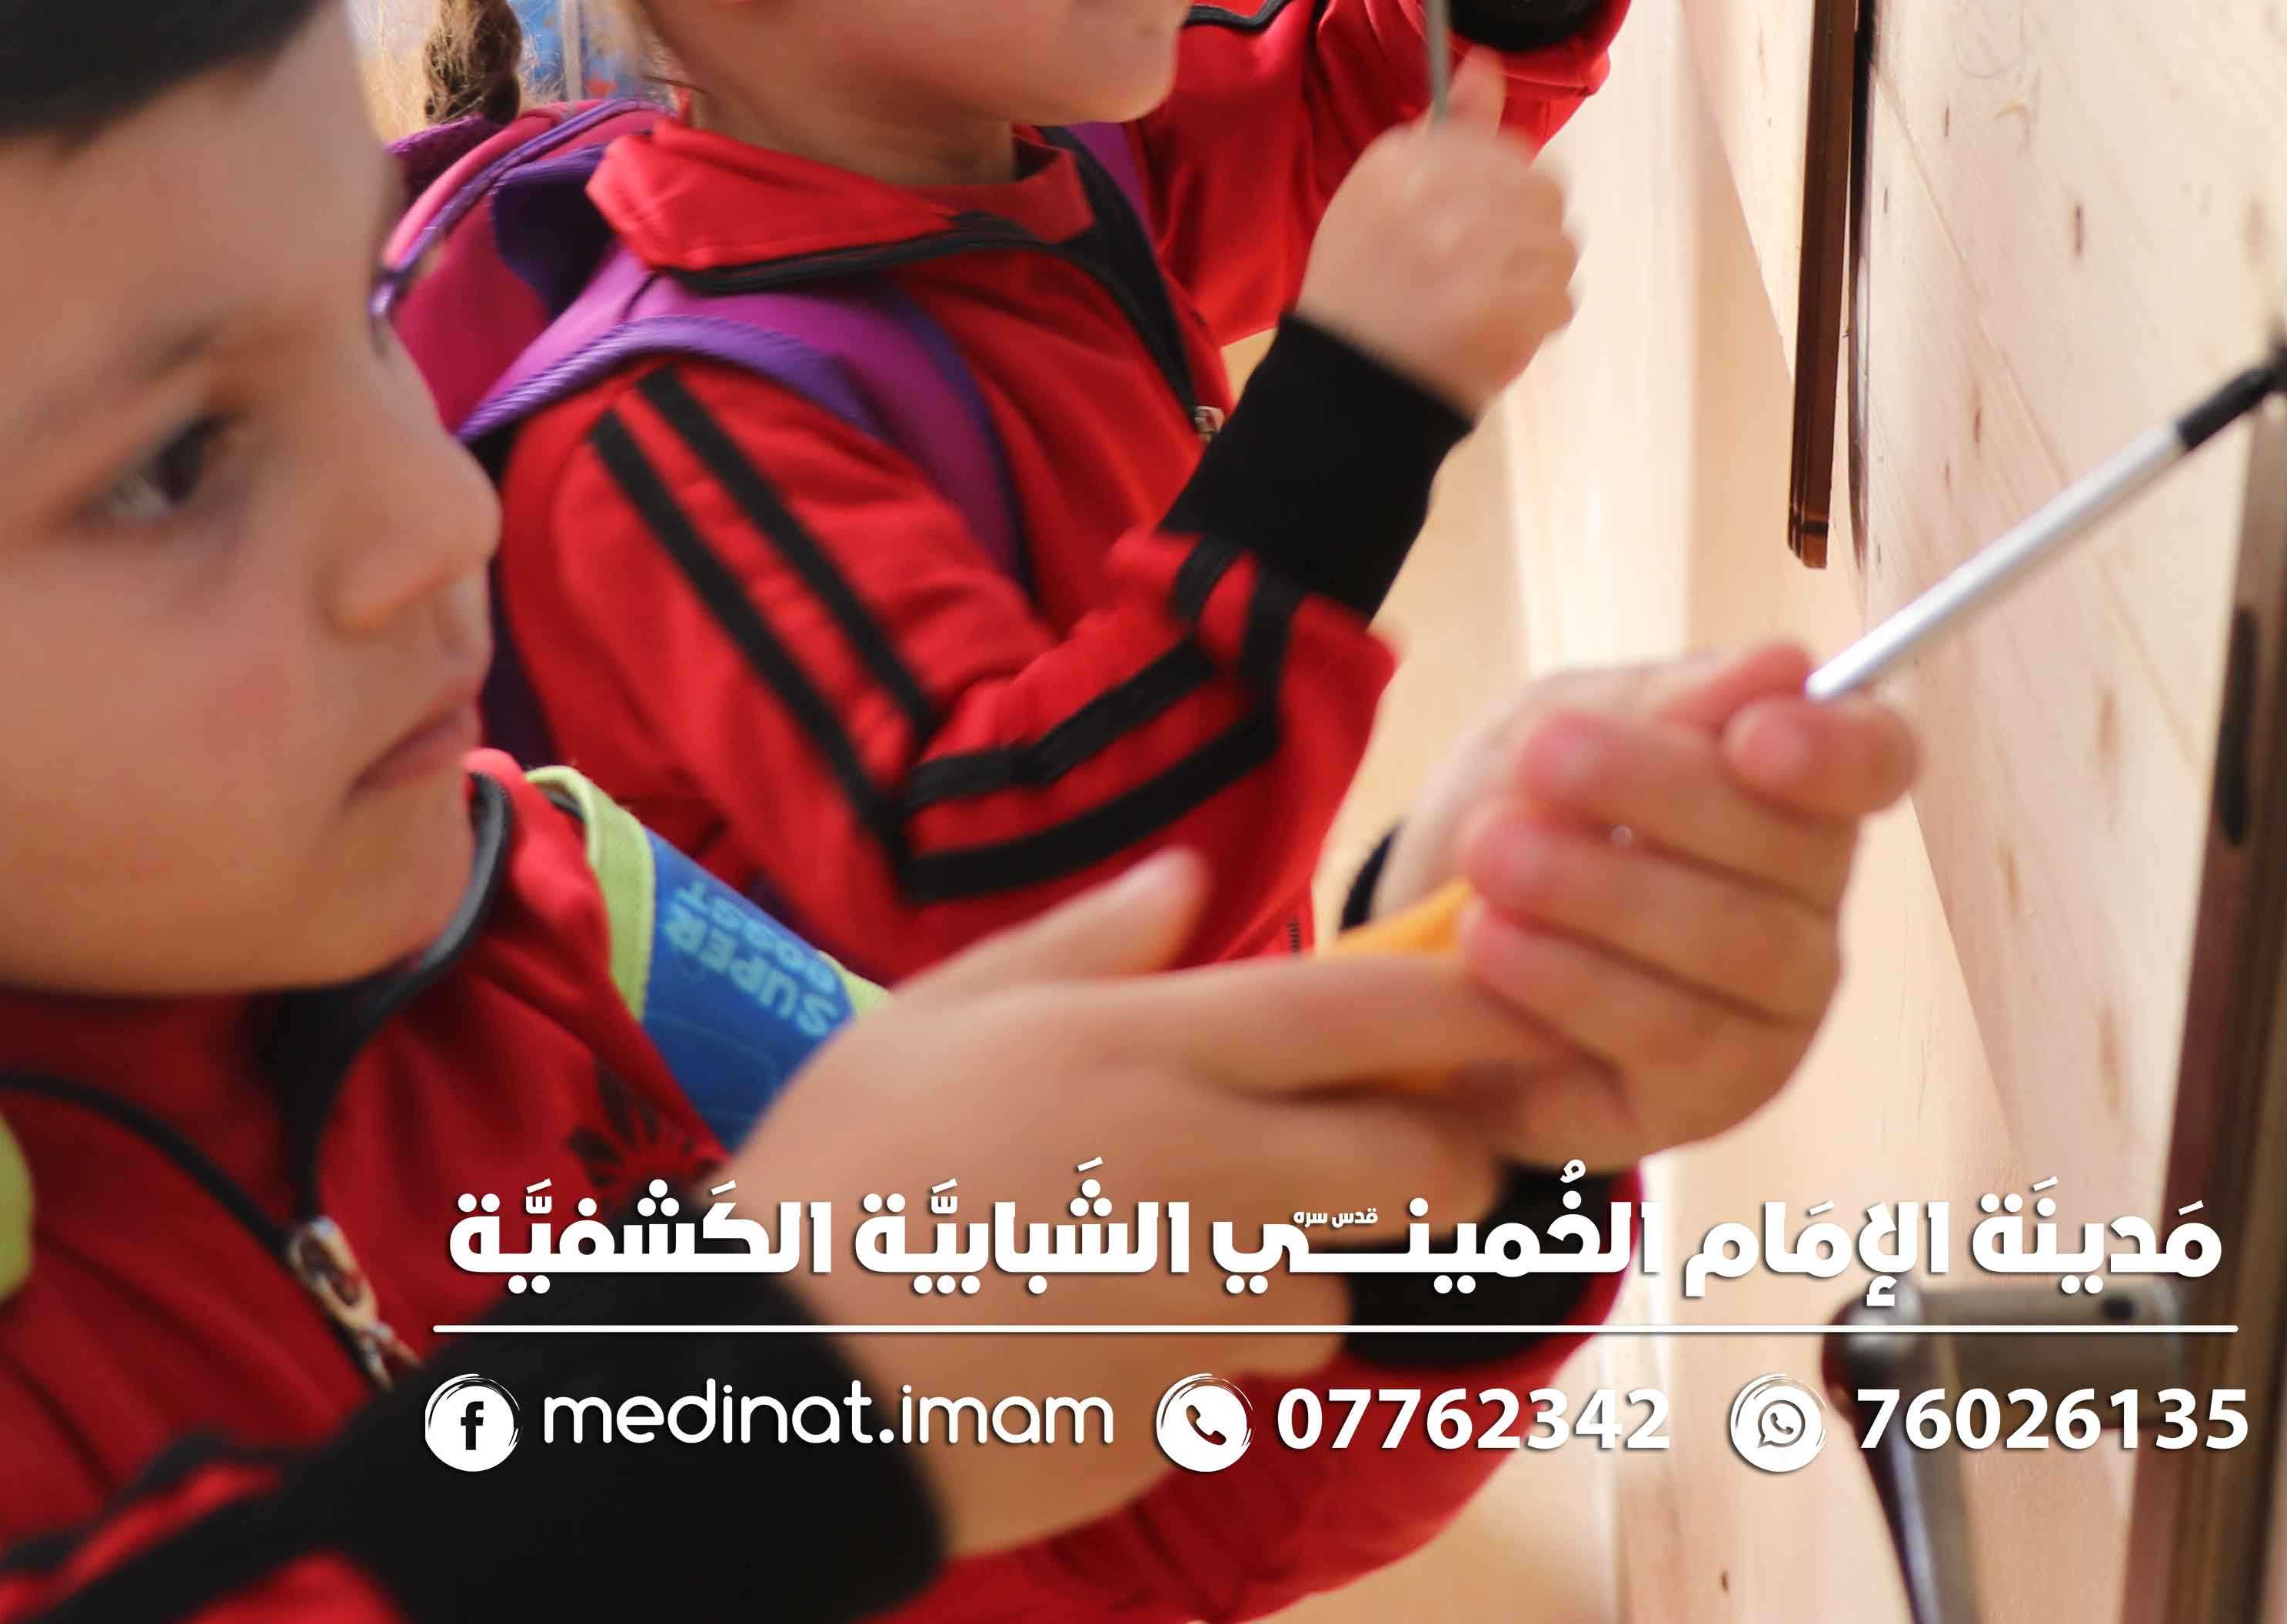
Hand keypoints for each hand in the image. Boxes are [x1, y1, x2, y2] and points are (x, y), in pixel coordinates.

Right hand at [742, 851, 1544, 1555]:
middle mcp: (1203, 1171)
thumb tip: (1191, 880)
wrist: (769, 1380)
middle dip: (1445, 1163)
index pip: (1368, 1017)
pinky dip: (1222, 1355)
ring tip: (1192, 1254)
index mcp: (1145, 1050)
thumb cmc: (837, 1175)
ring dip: (1307, 1271)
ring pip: (1342, 1285)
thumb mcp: (937, 1016)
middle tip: (1409, 1158)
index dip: (1469, 1008)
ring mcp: (1201, 1302)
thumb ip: (1086, 944)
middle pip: (1421, 1168)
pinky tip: (1123, 1331)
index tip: (1517, 1004)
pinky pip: (1252, 1374)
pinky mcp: (1181, 1407)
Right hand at [1289, 53, 1575, 412]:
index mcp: (1403, 161)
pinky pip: (1559, 296)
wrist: (1351, 386)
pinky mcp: (1502, 308)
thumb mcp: (1384, 192)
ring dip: (1534, 277)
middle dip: (1522, 230)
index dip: (1496, 192)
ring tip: (1488, 300)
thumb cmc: (1366, 286)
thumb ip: (1447, 130)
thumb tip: (1488, 63)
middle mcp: (1437, 194)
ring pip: (1557, 243)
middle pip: (1540, 190)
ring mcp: (1473, 252)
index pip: (1501, 150)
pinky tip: (1496, 330)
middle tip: (1481, 268)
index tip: (1471, 222)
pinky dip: (1537, 320)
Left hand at [1393, 643, 1918, 1169]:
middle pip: (1793, 849)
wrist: (1429, 943)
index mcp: (1797, 780)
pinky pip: (1672, 1036)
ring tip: (1490, 854)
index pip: (1874, 760)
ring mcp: (1779, 1004)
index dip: (1836, 749)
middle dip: (1661, 793)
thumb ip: (1663, 705)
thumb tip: (1784, 666)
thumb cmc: (1525, 806)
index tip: (1753, 736)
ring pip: (1736, 945)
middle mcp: (1812, 896)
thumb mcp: (1565, 723)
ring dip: (1605, 892)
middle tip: (1543, 754)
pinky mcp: (1718, 1090)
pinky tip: (1491, 943)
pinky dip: (1573, 983)